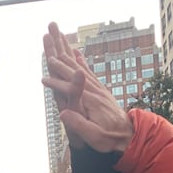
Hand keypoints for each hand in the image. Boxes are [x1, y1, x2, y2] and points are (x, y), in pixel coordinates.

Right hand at [42, 22, 133, 152]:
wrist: (129, 135)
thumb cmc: (110, 139)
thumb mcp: (94, 136)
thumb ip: (78, 124)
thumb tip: (62, 114)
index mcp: (89, 100)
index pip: (68, 88)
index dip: (55, 84)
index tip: (43, 79)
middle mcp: (93, 89)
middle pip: (72, 66)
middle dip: (59, 51)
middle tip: (48, 33)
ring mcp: (97, 88)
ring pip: (78, 64)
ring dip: (66, 50)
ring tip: (58, 35)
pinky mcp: (99, 90)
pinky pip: (87, 70)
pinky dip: (80, 60)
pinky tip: (76, 53)